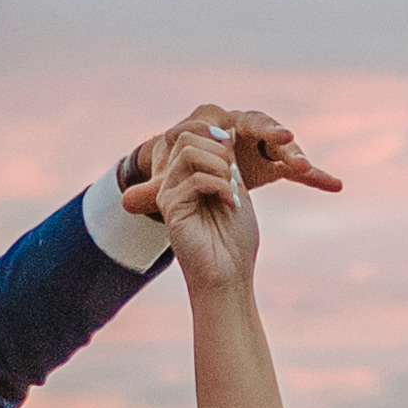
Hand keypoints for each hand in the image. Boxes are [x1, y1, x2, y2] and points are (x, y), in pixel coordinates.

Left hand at [120, 98, 342, 218]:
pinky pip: (298, 166)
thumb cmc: (180, 169)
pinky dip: (315, 175)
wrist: (203, 166)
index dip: (231, 130)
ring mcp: (261, 141)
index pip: (221, 122)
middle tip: (287, 140)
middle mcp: (239, 124)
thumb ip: (150, 192)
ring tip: (305, 167)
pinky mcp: (277, 159)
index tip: (235, 141)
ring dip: (295, 154)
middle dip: (274, 132)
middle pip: (260, 125)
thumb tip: (127, 202)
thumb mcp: (165, 182)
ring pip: (282, 143)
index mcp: (209, 121)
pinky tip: (334, 186)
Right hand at [154, 118, 261, 294]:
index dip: (215, 136)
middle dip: (217, 149)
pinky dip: (219, 185)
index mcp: (188, 178)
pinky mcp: (171, 209)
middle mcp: (174, 184)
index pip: (191, 137)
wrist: (230, 275)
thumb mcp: (236, 191)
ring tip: (232, 190)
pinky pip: (194, 178)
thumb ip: (228, 164)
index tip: (235, 156)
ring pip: (188, 153)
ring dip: (219, 167)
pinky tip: (231, 203)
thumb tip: (227, 132)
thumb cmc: (236, 241)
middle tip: (234, 174)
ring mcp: (170, 195)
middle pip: (185, 138)